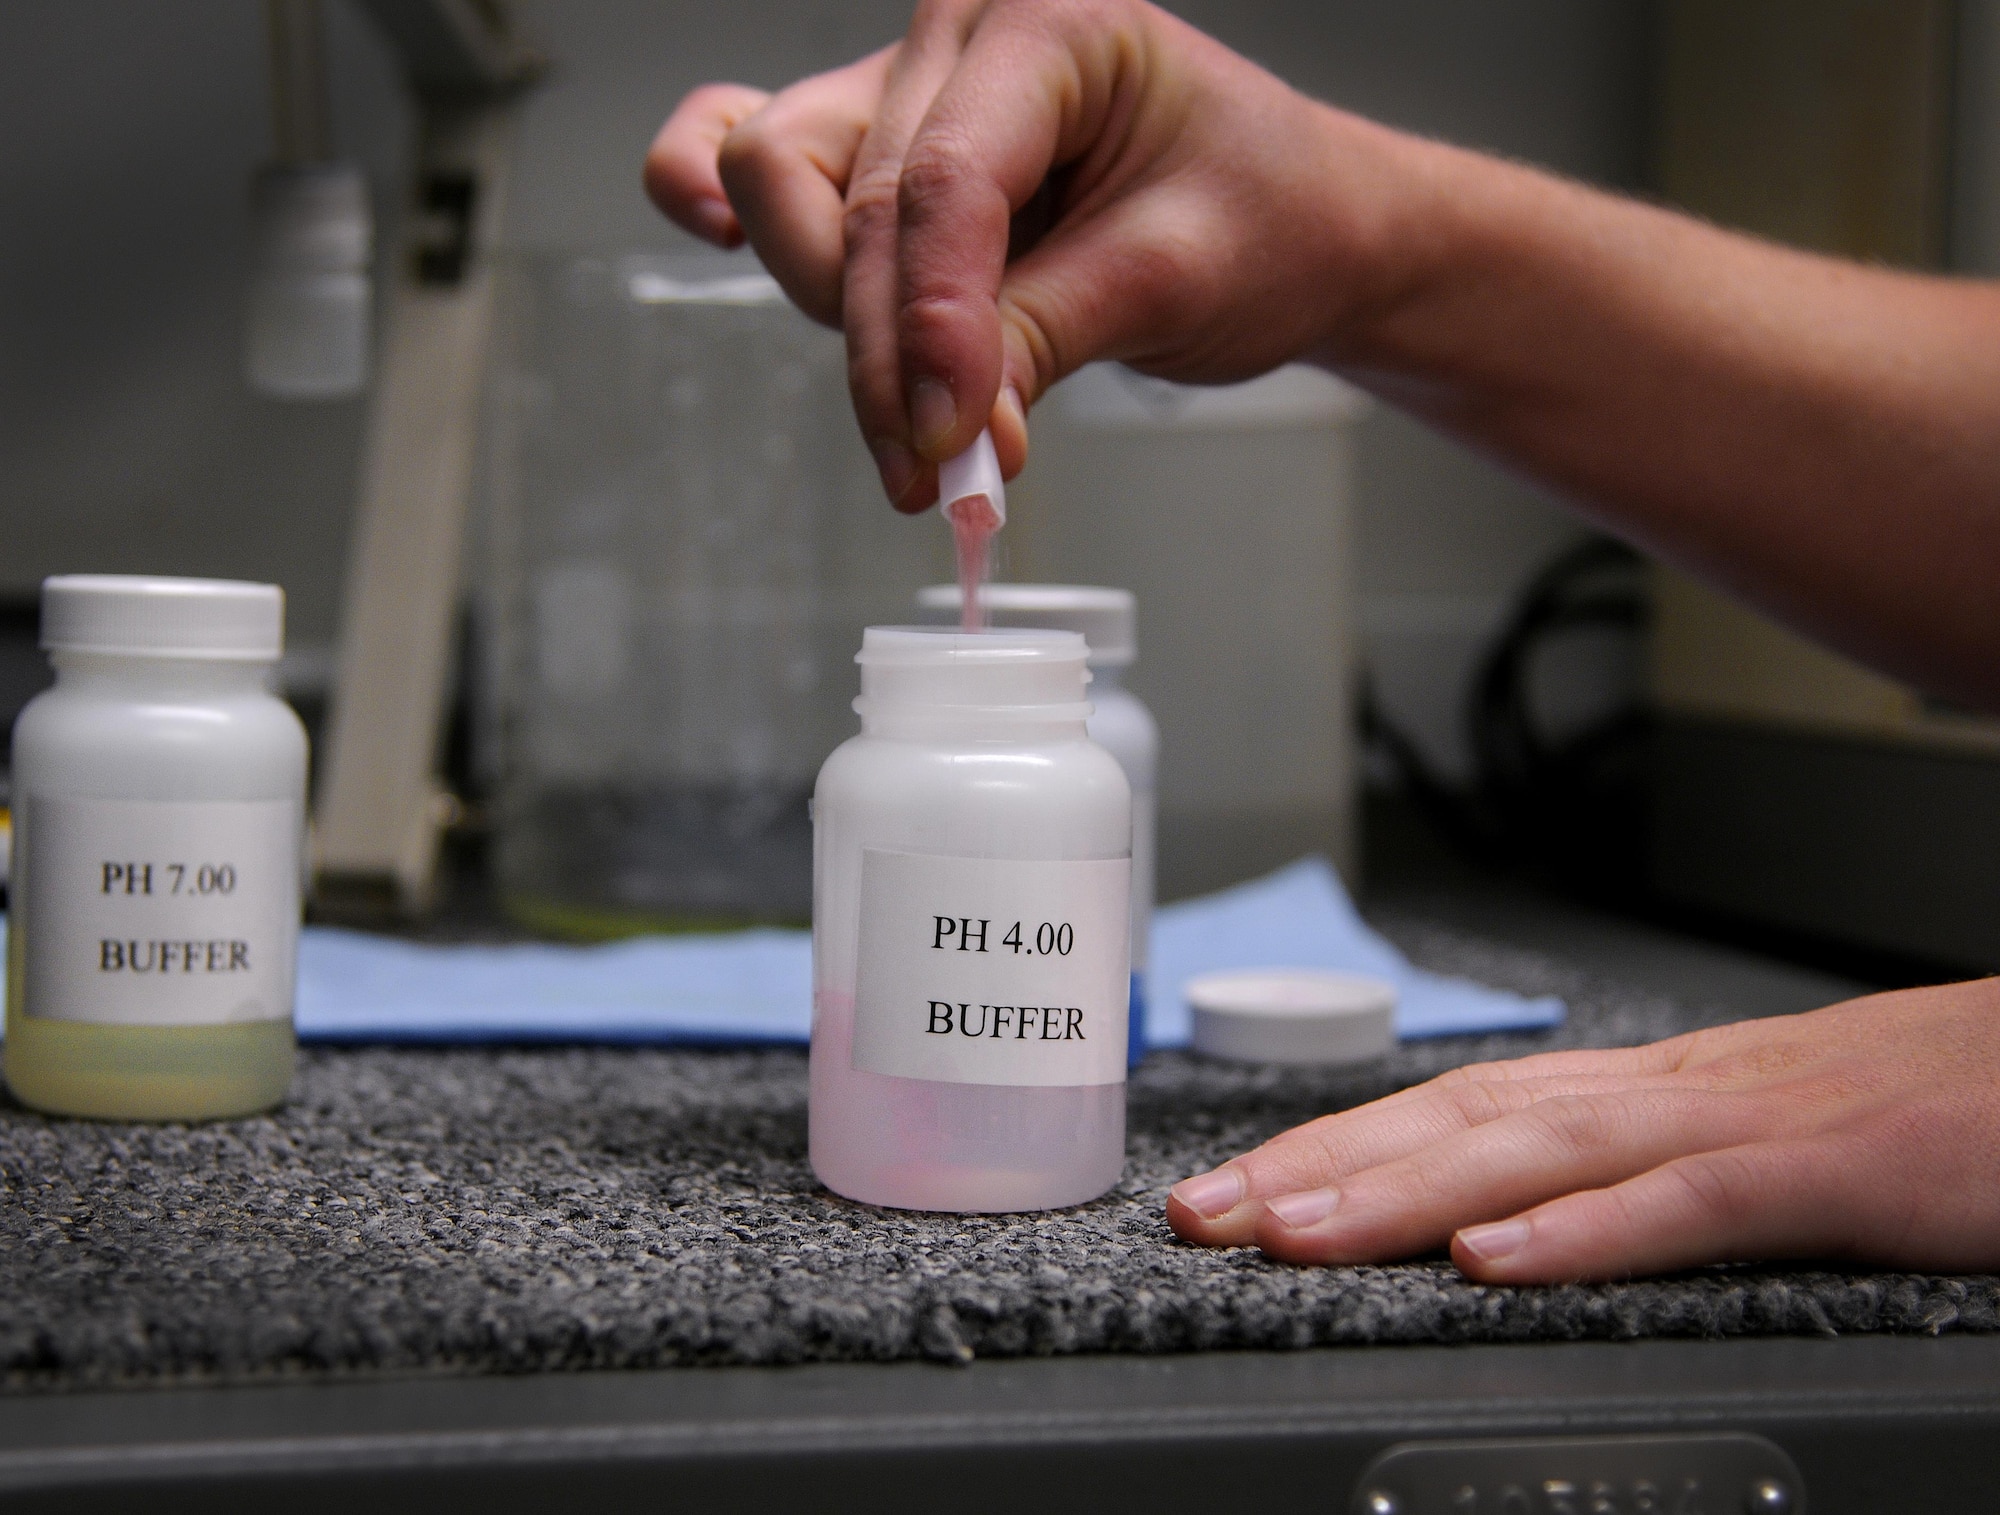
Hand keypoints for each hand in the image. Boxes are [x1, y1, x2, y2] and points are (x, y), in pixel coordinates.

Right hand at [644, 0, 1418, 508]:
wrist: (1299, 222)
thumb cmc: (1267, 215)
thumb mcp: (1174, 279)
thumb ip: (1046, 338)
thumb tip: (950, 431)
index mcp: (1050, 21)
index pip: (948, 176)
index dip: (933, 320)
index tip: (948, 436)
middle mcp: (962, 39)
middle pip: (844, 191)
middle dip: (887, 349)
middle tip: (938, 468)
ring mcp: (911, 93)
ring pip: (789, 188)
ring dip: (844, 321)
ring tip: (927, 424)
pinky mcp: (888, 158)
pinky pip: (771, 163)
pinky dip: (736, 209)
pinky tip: (720, 241)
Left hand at [1167, 980, 1999, 1279]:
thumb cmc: (1922, 1107)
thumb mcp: (1754, 1139)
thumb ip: (1643, 1172)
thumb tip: (1520, 1220)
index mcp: (1647, 1088)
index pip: (1455, 1110)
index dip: (1332, 1146)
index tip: (1230, 1192)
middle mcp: (1671, 1089)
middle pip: (1461, 1121)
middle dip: (1320, 1164)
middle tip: (1200, 1211)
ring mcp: (1749, 1121)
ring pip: (1542, 1152)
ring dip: (1404, 1191)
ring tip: (1292, 1228)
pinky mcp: (1838, 1169)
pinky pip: (1692, 1203)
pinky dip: (1586, 1233)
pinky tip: (1496, 1264)